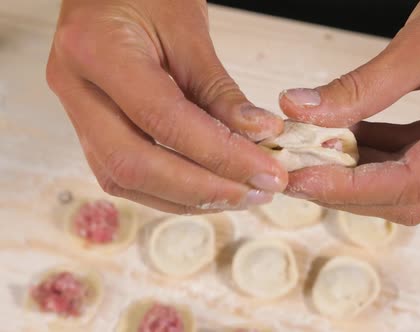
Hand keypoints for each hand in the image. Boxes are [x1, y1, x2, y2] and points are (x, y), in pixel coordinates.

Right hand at [47, 0, 287, 213]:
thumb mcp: (189, 30)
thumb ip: (220, 90)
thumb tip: (259, 136)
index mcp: (97, 50)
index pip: (162, 118)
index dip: (219, 154)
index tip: (266, 172)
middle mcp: (76, 88)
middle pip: (133, 165)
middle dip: (202, 190)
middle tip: (256, 193)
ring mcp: (76, 113)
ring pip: (125, 180)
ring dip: (188, 198)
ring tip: (241, 194)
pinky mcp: (89, 129)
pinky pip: (125, 175)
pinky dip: (171, 190)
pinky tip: (209, 189)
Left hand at [280, 0, 419, 224]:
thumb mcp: (415, 46)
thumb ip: (355, 89)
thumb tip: (299, 110)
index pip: (410, 184)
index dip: (349, 189)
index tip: (302, 181)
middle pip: (413, 199)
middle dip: (352, 192)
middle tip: (303, 176)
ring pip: (416, 188)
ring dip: (366, 176)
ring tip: (321, 155)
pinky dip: (385, 157)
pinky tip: (354, 139)